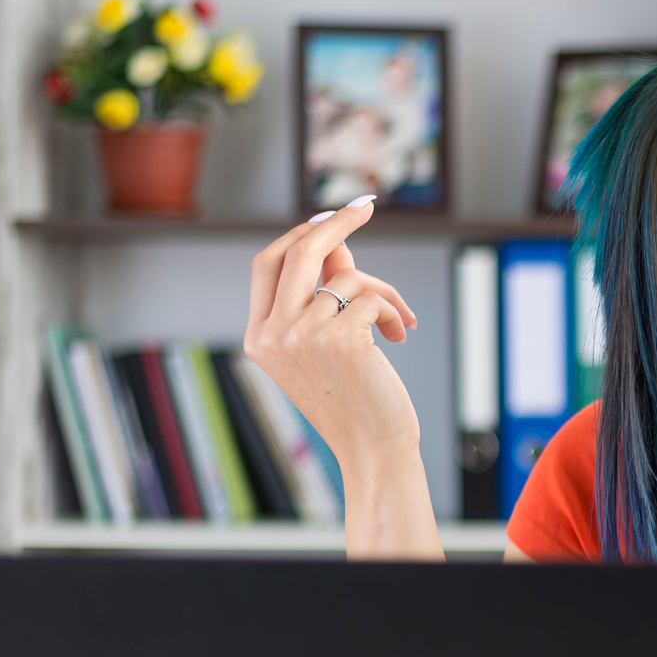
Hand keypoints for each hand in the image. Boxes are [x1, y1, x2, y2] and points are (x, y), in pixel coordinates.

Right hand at [242, 198, 422, 477]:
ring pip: (348, 277)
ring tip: (397, 324)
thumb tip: (336, 241)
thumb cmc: (354, 398)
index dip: (298, 234)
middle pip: (299, 251)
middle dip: (335, 223)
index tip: (329, 216)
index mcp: (258, 336)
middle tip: (364, 210)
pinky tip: (398, 337)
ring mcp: (303, 335)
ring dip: (383, 293)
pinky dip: (392, 311)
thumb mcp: (327, 342)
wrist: (373, 447)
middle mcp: (272, 334)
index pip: (266, 263)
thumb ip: (324, 292)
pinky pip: (371, 298)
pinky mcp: (340, 338)